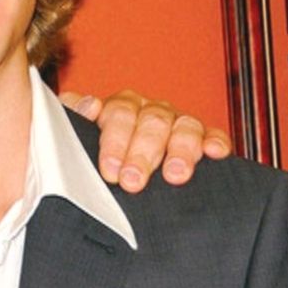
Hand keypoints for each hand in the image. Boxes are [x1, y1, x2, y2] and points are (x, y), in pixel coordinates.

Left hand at [59, 89, 232, 192]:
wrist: (121, 168)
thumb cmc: (99, 154)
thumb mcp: (79, 138)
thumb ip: (72, 121)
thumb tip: (80, 106)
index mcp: (119, 107)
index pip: (118, 114)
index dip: (114, 142)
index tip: (109, 170)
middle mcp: (149, 111)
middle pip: (151, 122)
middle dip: (142, 153)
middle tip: (134, 181)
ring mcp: (177, 122)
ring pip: (184, 126)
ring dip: (180, 150)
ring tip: (174, 175)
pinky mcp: (202, 137)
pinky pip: (212, 134)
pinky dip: (215, 141)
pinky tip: (215, 153)